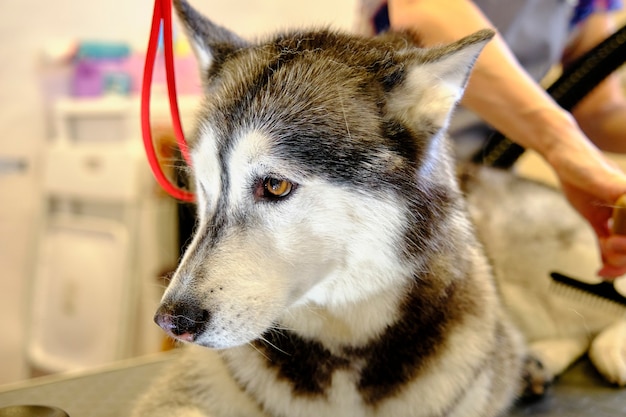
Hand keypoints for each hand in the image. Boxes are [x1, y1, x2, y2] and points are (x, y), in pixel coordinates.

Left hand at [552, 146, 625, 277]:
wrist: (562, 157)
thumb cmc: (580, 161)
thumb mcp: (598, 176)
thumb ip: (616, 190)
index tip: (614, 242)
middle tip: (607, 248)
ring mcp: (618, 218)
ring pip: (625, 249)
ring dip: (618, 262)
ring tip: (602, 265)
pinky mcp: (602, 222)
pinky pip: (610, 247)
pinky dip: (608, 261)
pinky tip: (601, 270)